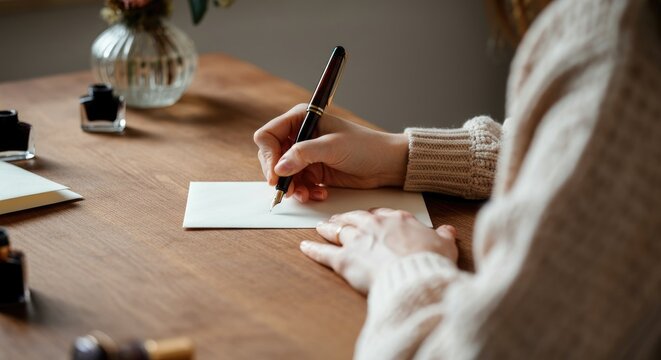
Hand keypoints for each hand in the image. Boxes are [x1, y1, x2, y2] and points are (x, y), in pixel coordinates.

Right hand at [254, 104, 408, 201]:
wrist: (387, 164)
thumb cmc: (365, 147)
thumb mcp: (332, 147)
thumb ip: (303, 154)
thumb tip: (279, 168)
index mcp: (302, 119)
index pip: (269, 135)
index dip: (269, 155)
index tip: (276, 174)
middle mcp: (301, 136)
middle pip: (273, 157)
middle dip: (280, 176)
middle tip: (289, 190)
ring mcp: (307, 155)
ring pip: (285, 175)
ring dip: (293, 188)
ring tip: (307, 195)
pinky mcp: (314, 171)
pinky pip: (298, 184)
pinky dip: (305, 192)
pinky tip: (319, 193)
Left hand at [299, 208, 457, 293]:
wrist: (415, 275)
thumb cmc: (430, 261)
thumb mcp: (445, 245)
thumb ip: (443, 236)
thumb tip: (448, 231)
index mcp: (397, 220)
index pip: (380, 214)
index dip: (372, 217)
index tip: (369, 219)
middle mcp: (374, 226)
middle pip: (355, 218)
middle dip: (345, 218)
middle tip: (338, 219)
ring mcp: (357, 241)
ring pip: (337, 230)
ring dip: (328, 228)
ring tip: (321, 227)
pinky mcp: (345, 260)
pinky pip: (323, 253)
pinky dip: (312, 249)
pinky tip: (304, 246)